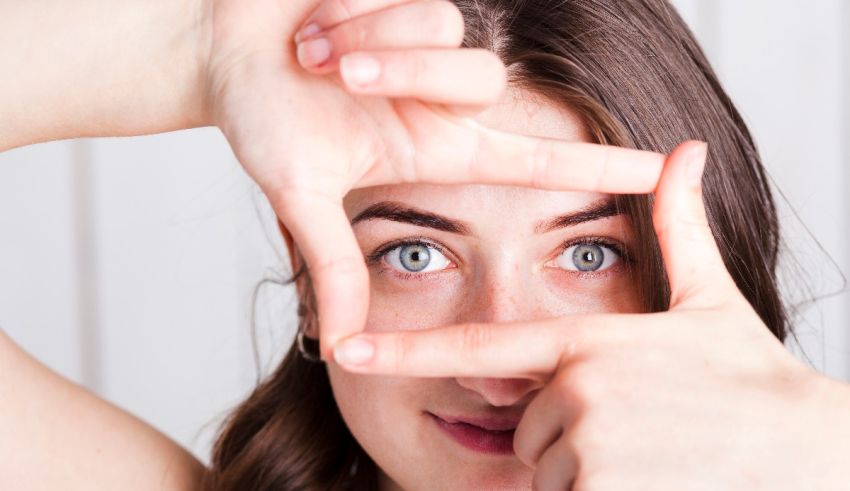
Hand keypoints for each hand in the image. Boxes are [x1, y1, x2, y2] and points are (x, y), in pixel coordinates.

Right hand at [204, 0, 665, 354]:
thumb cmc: (264, 112)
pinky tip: (323, 17)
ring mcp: (432, 48)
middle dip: (403, 73)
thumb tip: (340, 344)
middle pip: (481, 82)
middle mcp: (444, 100)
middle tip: (334, 75)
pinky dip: (359, 9)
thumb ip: (331, 262)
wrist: (228, 45)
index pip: (536, 159)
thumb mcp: (300, 192)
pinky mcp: (414, 0)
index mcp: (433, 147)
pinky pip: (419, 2)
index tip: (666, 173)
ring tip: (318, 51)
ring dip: (373, 42)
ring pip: (449, 36)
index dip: (600, 167)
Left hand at [333, 141, 849, 488]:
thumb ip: (679, 229)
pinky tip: (644, 474)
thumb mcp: (708, 301)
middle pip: (527, 424)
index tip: (346, 346)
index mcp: (586, 341)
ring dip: (581, 464)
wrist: (804, 445)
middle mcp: (578, 391)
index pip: (478, 347)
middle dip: (564, 429)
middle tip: (631, 422)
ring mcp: (589, 447)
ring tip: (644, 449)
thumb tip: (686, 153)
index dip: (405, 349)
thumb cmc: (749, 374)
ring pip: (546, 466)